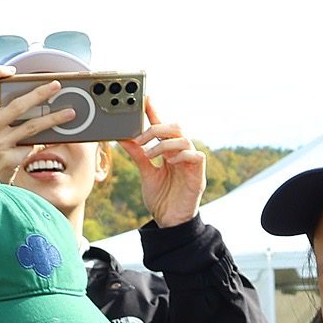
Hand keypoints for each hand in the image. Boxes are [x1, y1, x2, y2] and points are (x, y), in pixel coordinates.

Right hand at [0, 66, 76, 184]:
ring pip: (32, 126)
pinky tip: (58, 136)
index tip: (12, 70)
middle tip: (57, 85)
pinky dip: (44, 140)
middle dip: (40, 93)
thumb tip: (27, 95)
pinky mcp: (9, 159)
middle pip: (17, 105)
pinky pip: (32, 145)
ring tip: (70, 112)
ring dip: (54, 118)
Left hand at [120, 101, 204, 228]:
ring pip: (184, 139)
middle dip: (157, 129)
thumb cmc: (161, 198)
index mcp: (168, 152)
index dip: (155, 112)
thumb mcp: (145, 173)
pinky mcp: (198, 174)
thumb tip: (123, 137)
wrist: (169, 222)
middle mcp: (180, 153)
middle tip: (141, 139)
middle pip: (175, 128)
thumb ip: (138, 155)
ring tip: (149, 155)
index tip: (145, 99)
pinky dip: (181, 155)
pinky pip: (196, 155)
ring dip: (164, 144)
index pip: (162, 127)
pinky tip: (170, 162)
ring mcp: (190, 163)